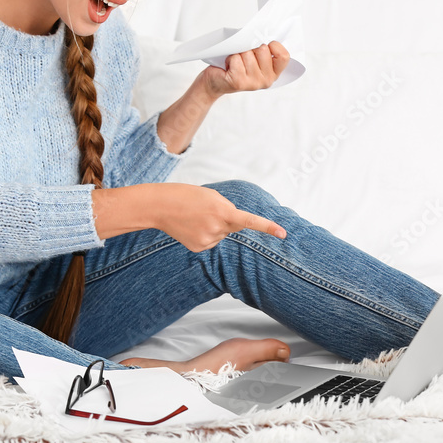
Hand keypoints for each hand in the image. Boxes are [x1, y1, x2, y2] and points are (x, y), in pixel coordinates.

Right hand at [152, 183, 286, 251]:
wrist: (159, 206)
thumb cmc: (185, 195)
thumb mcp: (211, 195)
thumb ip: (227, 209)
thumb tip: (233, 227)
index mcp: (222, 210)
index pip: (249, 221)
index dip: (268, 227)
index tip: (283, 234)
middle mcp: (217, 227)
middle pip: (233, 226)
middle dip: (224, 218)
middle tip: (204, 209)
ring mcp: (208, 240)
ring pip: (221, 234)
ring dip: (213, 226)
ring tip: (194, 216)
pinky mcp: (199, 247)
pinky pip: (211, 241)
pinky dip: (204, 234)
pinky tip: (191, 227)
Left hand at [201, 41, 289, 98]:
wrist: (216, 81)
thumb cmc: (236, 65)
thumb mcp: (254, 57)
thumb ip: (263, 47)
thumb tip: (262, 30)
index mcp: (273, 73)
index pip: (283, 56)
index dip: (274, 46)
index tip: (264, 45)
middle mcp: (266, 80)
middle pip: (263, 50)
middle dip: (251, 48)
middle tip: (245, 56)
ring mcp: (253, 83)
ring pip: (248, 53)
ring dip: (238, 53)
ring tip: (236, 62)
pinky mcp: (239, 82)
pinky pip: (236, 58)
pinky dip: (230, 58)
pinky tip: (229, 67)